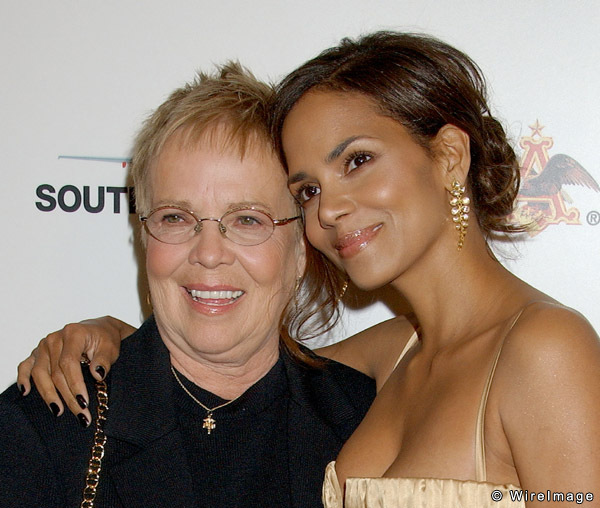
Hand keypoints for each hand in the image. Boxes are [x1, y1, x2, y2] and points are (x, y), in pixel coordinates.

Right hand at [17, 316, 134, 423]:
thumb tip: (97, 374)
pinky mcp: (37, 353)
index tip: (84, 402)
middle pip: (56, 372)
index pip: (69, 363)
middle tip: (80, 415)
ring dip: (48, 395)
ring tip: (58, 411)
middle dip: (68, 397)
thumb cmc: (105, 339)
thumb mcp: (110, 347)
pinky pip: (25, 366)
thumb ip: (104, 360)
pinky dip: (23, 378)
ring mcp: (43, 346)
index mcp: (73, 334)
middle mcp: (55, 339)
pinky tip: (25, 392)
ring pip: (40, 374)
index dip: (75, 384)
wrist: (98, 330)